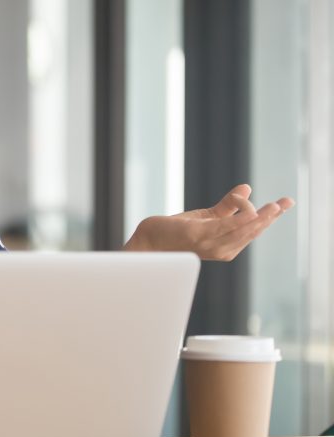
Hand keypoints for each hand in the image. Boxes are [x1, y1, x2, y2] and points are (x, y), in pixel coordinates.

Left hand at [124, 184, 294, 260]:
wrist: (149, 241)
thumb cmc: (176, 232)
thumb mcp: (207, 216)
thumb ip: (228, 205)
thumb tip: (247, 187)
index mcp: (227, 246)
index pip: (254, 229)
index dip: (271, 216)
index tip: (286, 201)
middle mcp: (223, 250)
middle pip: (252, 231)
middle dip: (270, 217)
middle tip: (284, 202)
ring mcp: (212, 245)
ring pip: (242, 230)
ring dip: (260, 218)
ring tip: (274, 206)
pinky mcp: (199, 237)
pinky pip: (225, 228)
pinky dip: (241, 220)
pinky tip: (252, 212)